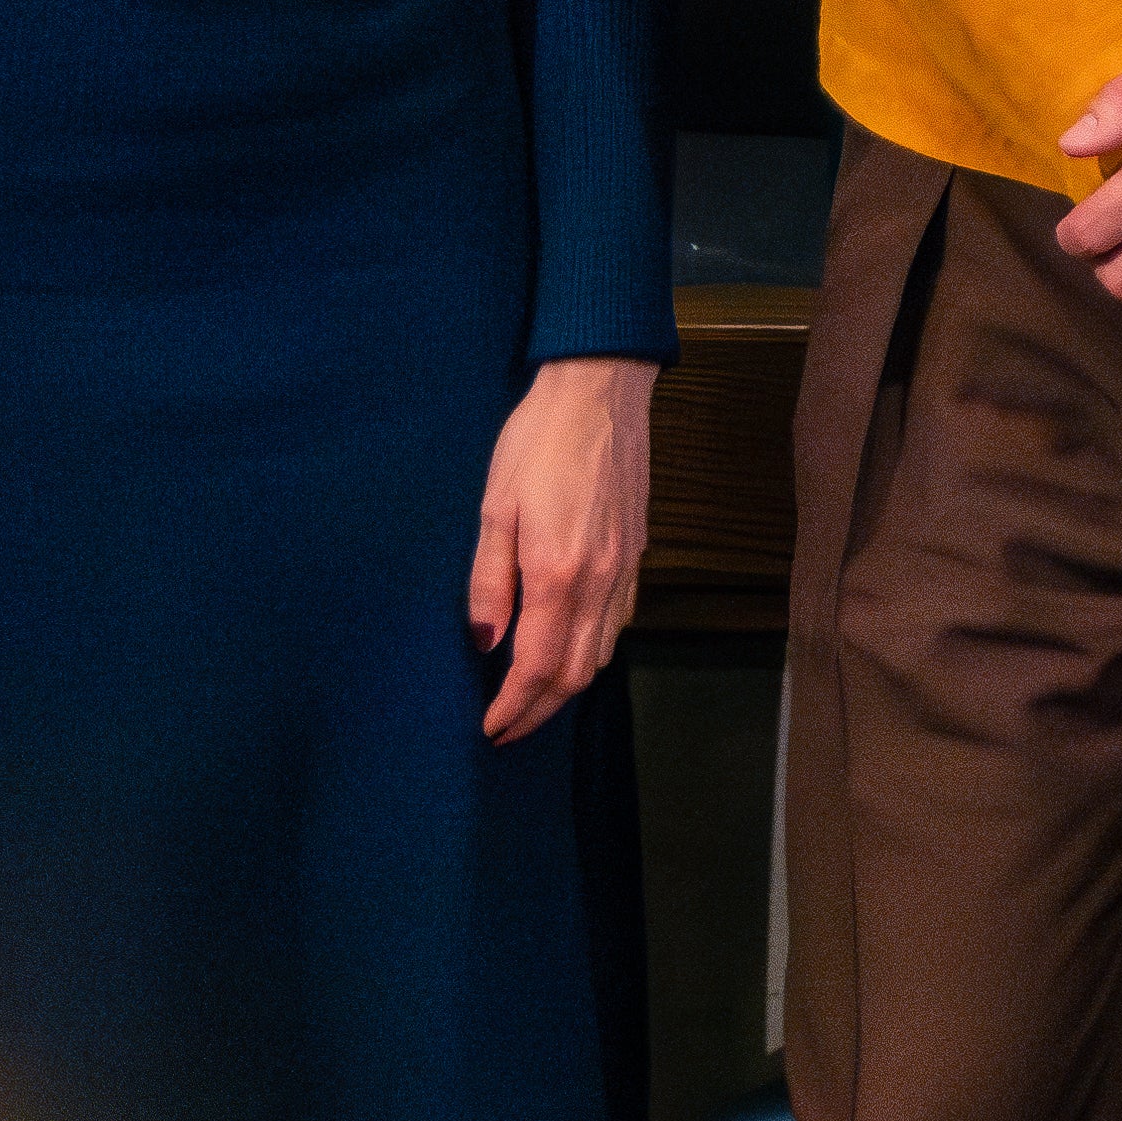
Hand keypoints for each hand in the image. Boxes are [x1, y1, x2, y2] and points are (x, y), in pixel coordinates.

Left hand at [469, 356, 657, 740]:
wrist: (600, 392)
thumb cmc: (536, 442)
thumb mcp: (494, 507)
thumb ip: (488, 581)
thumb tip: (484, 641)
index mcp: (558, 573)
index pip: (538, 666)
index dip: (513, 707)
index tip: (490, 728)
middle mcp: (599, 582)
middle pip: (576, 673)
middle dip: (540, 710)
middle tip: (507, 727)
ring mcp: (625, 569)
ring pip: (602, 653)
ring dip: (568, 687)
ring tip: (534, 698)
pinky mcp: (637, 554)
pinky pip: (619, 623)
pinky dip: (593, 652)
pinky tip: (571, 648)